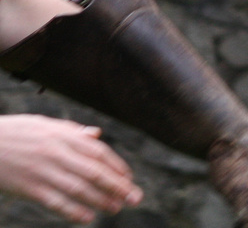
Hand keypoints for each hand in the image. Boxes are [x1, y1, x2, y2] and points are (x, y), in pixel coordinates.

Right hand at [0, 115, 142, 223]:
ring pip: (79, 188)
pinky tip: (87, 218)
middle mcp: (58, 153)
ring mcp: (43, 171)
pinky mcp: (29, 187)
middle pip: (94, 172)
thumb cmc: (15, 133)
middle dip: (118, 186)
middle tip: (135, 198)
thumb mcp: (45, 125)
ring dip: (100, 200)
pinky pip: (55, 201)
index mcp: (64, 136)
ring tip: (115, 209)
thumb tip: (97, 134)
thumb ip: (72, 131)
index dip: (117, 167)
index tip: (129, 179)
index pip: (99, 152)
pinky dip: (72, 211)